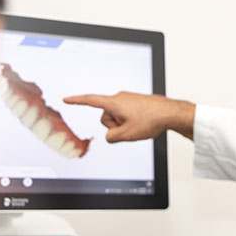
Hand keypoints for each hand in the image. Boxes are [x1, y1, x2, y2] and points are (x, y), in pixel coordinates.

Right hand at [63, 91, 194, 142]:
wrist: (169, 112)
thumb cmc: (151, 120)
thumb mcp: (126, 135)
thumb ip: (111, 137)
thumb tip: (110, 135)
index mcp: (114, 103)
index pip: (90, 101)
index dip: (77, 101)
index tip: (67, 99)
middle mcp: (119, 98)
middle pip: (106, 117)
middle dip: (114, 125)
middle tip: (130, 128)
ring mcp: (128, 99)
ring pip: (116, 117)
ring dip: (124, 124)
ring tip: (138, 124)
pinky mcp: (135, 102)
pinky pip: (125, 115)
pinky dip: (130, 120)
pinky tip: (142, 122)